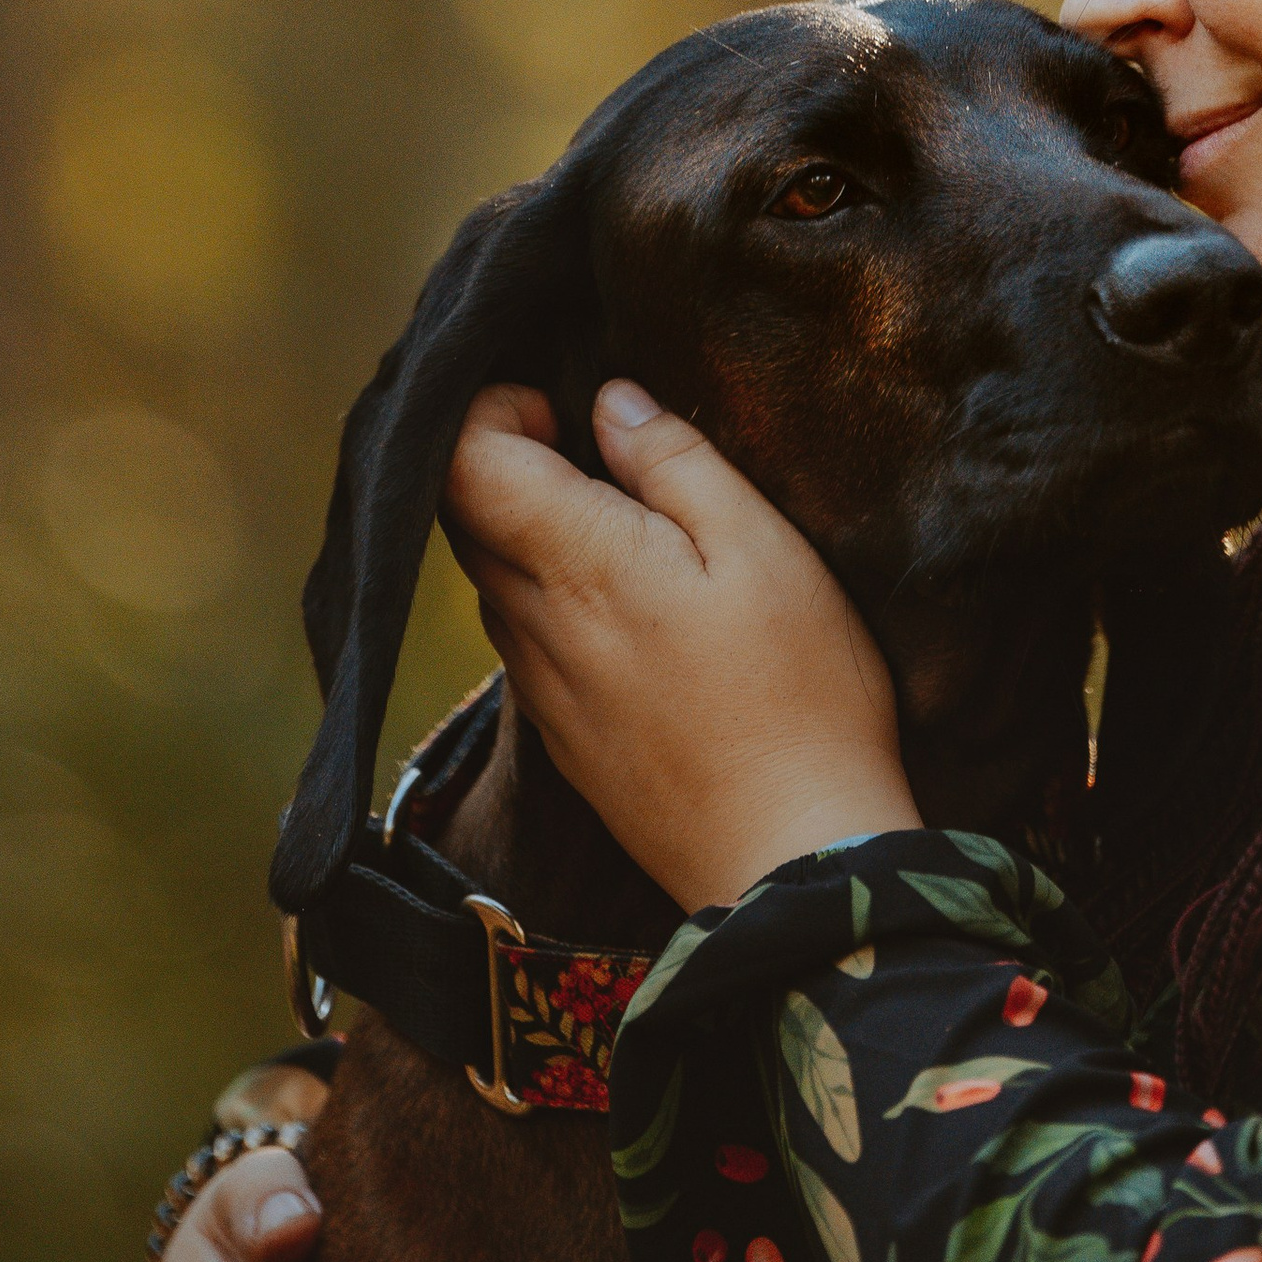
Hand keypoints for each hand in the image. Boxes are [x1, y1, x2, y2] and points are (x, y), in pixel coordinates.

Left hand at [443, 380, 920, 908]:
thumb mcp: (763, 546)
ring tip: (625, 528)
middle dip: (508, 464)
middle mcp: (535, 627)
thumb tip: (611, 401)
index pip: (463, 464)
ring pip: (494, 584)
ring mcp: (543, 692)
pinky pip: (527, 644)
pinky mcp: (566, 740)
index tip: (565, 408)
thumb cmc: (798, 693)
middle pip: (465, 519)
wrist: (794, 860)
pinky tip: (635, 612)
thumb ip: (677, 463)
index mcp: (576, 564)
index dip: (494, 411)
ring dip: (531, 536)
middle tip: (595, 450)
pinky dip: (554, 601)